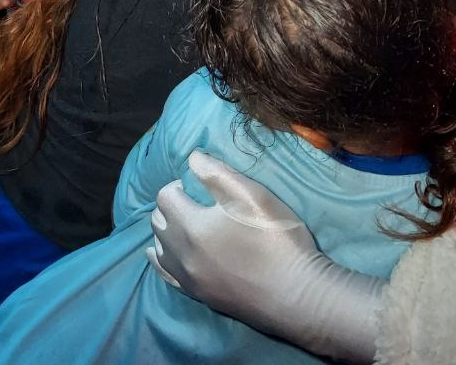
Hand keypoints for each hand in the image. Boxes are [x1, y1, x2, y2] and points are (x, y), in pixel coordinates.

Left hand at [148, 151, 383, 363]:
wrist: (297, 295)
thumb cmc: (278, 240)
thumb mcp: (253, 195)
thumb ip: (217, 173)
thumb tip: (192, 159)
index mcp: (192, 226)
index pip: (165, 197)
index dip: (179, 185)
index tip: (198, 185)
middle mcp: (182, 255)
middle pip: (158, 222)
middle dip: (170, 206)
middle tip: (193, 201)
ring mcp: (189, 279)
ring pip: (159, 249)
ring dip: (166, 232)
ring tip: (186, 224)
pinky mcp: (199, 296)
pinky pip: (166, 276)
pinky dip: (163, 259)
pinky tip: (165, 254)